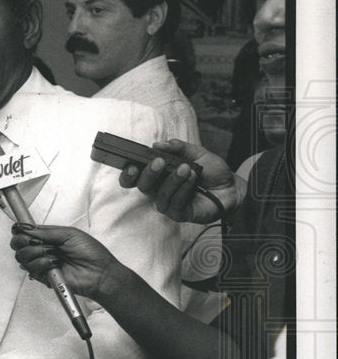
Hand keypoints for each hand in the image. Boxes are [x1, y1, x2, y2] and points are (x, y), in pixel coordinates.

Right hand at [10, 224, 122, 301]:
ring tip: (53, 253)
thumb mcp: (69, 234)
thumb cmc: (90, 252)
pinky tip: (55, 263)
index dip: (20, 230)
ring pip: (21, 256)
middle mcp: (41, 249)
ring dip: (36, 252)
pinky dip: (42, 264)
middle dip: (23, 240)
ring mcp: (41, 263)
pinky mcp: (42, 276)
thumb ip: (46, 231)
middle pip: (17, 244)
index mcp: (47, 237)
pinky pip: (30, 269)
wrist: (98, 272)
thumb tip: (27, 228)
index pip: (24, 232)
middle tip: (36, 241)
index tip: (21, 228)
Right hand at [118, 139, 241, 223]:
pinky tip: (192, 178)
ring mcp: (169, 204)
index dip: (128, 175)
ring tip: (186, 168)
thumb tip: (158, 145)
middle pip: (143, 186)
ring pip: (160, 195)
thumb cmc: (211, 172)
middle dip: (149, 174)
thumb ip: (178, 147)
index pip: (135, 178)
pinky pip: (175, 203)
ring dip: (172, 180)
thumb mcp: (196, 153)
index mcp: (159, 176)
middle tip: (159, 162)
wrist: (230, 186)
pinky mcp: (180, 214)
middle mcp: (160, 190)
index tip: (132, 166)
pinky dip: (183, 189)